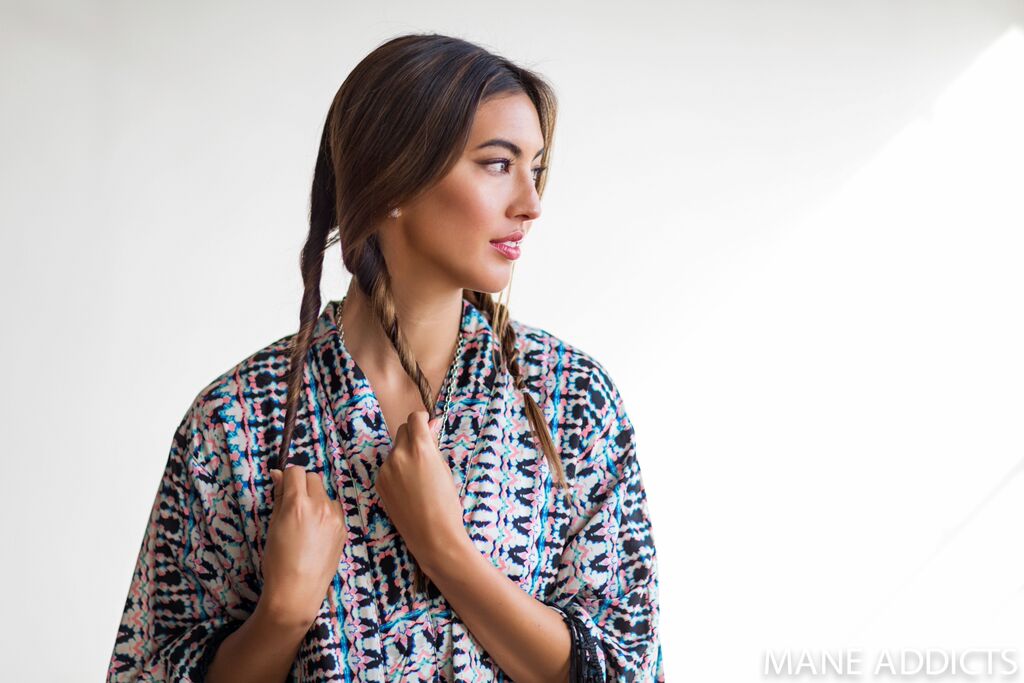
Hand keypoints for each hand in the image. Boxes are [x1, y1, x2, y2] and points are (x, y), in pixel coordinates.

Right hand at [259, 465, 347, 628]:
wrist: (297, 591)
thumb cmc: (277, 561)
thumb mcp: (273, 526)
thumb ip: (279, 496)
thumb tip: (278, 473)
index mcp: (298, 504)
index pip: (296, 471)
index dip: (288, 478)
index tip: (284, 488)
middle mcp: (320, 506)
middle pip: (313, 477)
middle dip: (302, 485)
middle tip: (293, 505)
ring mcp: (335, 517)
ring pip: (325, 493)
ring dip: (316, 499)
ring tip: (305, 523)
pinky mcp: (343, 528)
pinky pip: (334, 510)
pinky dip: (326, 513)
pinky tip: (316, 533)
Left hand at [374, 410, 469, 573]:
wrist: (432, 536)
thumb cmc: (446, 504)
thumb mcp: (444, 469)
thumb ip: (433, 446)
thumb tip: (430, 426)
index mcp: (420, 449)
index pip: (415, 418)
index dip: (423, 420)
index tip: (429, 426)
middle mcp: (399, 455)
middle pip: (402, 430)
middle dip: (413, 435)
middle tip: (426, 450)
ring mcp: (386, 470)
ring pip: (395, 450)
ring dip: (405, 454)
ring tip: (419, 476)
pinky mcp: (379, 483)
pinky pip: (389, 467)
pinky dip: (397, 470)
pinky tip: (409, 488)